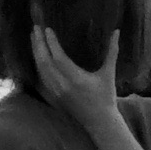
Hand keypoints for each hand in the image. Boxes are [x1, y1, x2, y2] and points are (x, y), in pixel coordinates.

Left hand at [31, 24, 127, 142]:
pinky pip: (41, 78)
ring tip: (34, 38)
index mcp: (76, 79)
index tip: (48, 29)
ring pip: (40, 70)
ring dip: (36, 53)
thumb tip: (116, 31)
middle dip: (39, 44)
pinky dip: (38, 65)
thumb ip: (112, 52)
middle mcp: (63, 85)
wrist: (99, 121)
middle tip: (36, 28)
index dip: (52, 43)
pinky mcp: (53, 95)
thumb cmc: (106, 96)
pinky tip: (37, 56)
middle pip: (45, 62)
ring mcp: (56, 91)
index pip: (59, 58)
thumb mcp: (109, 73)